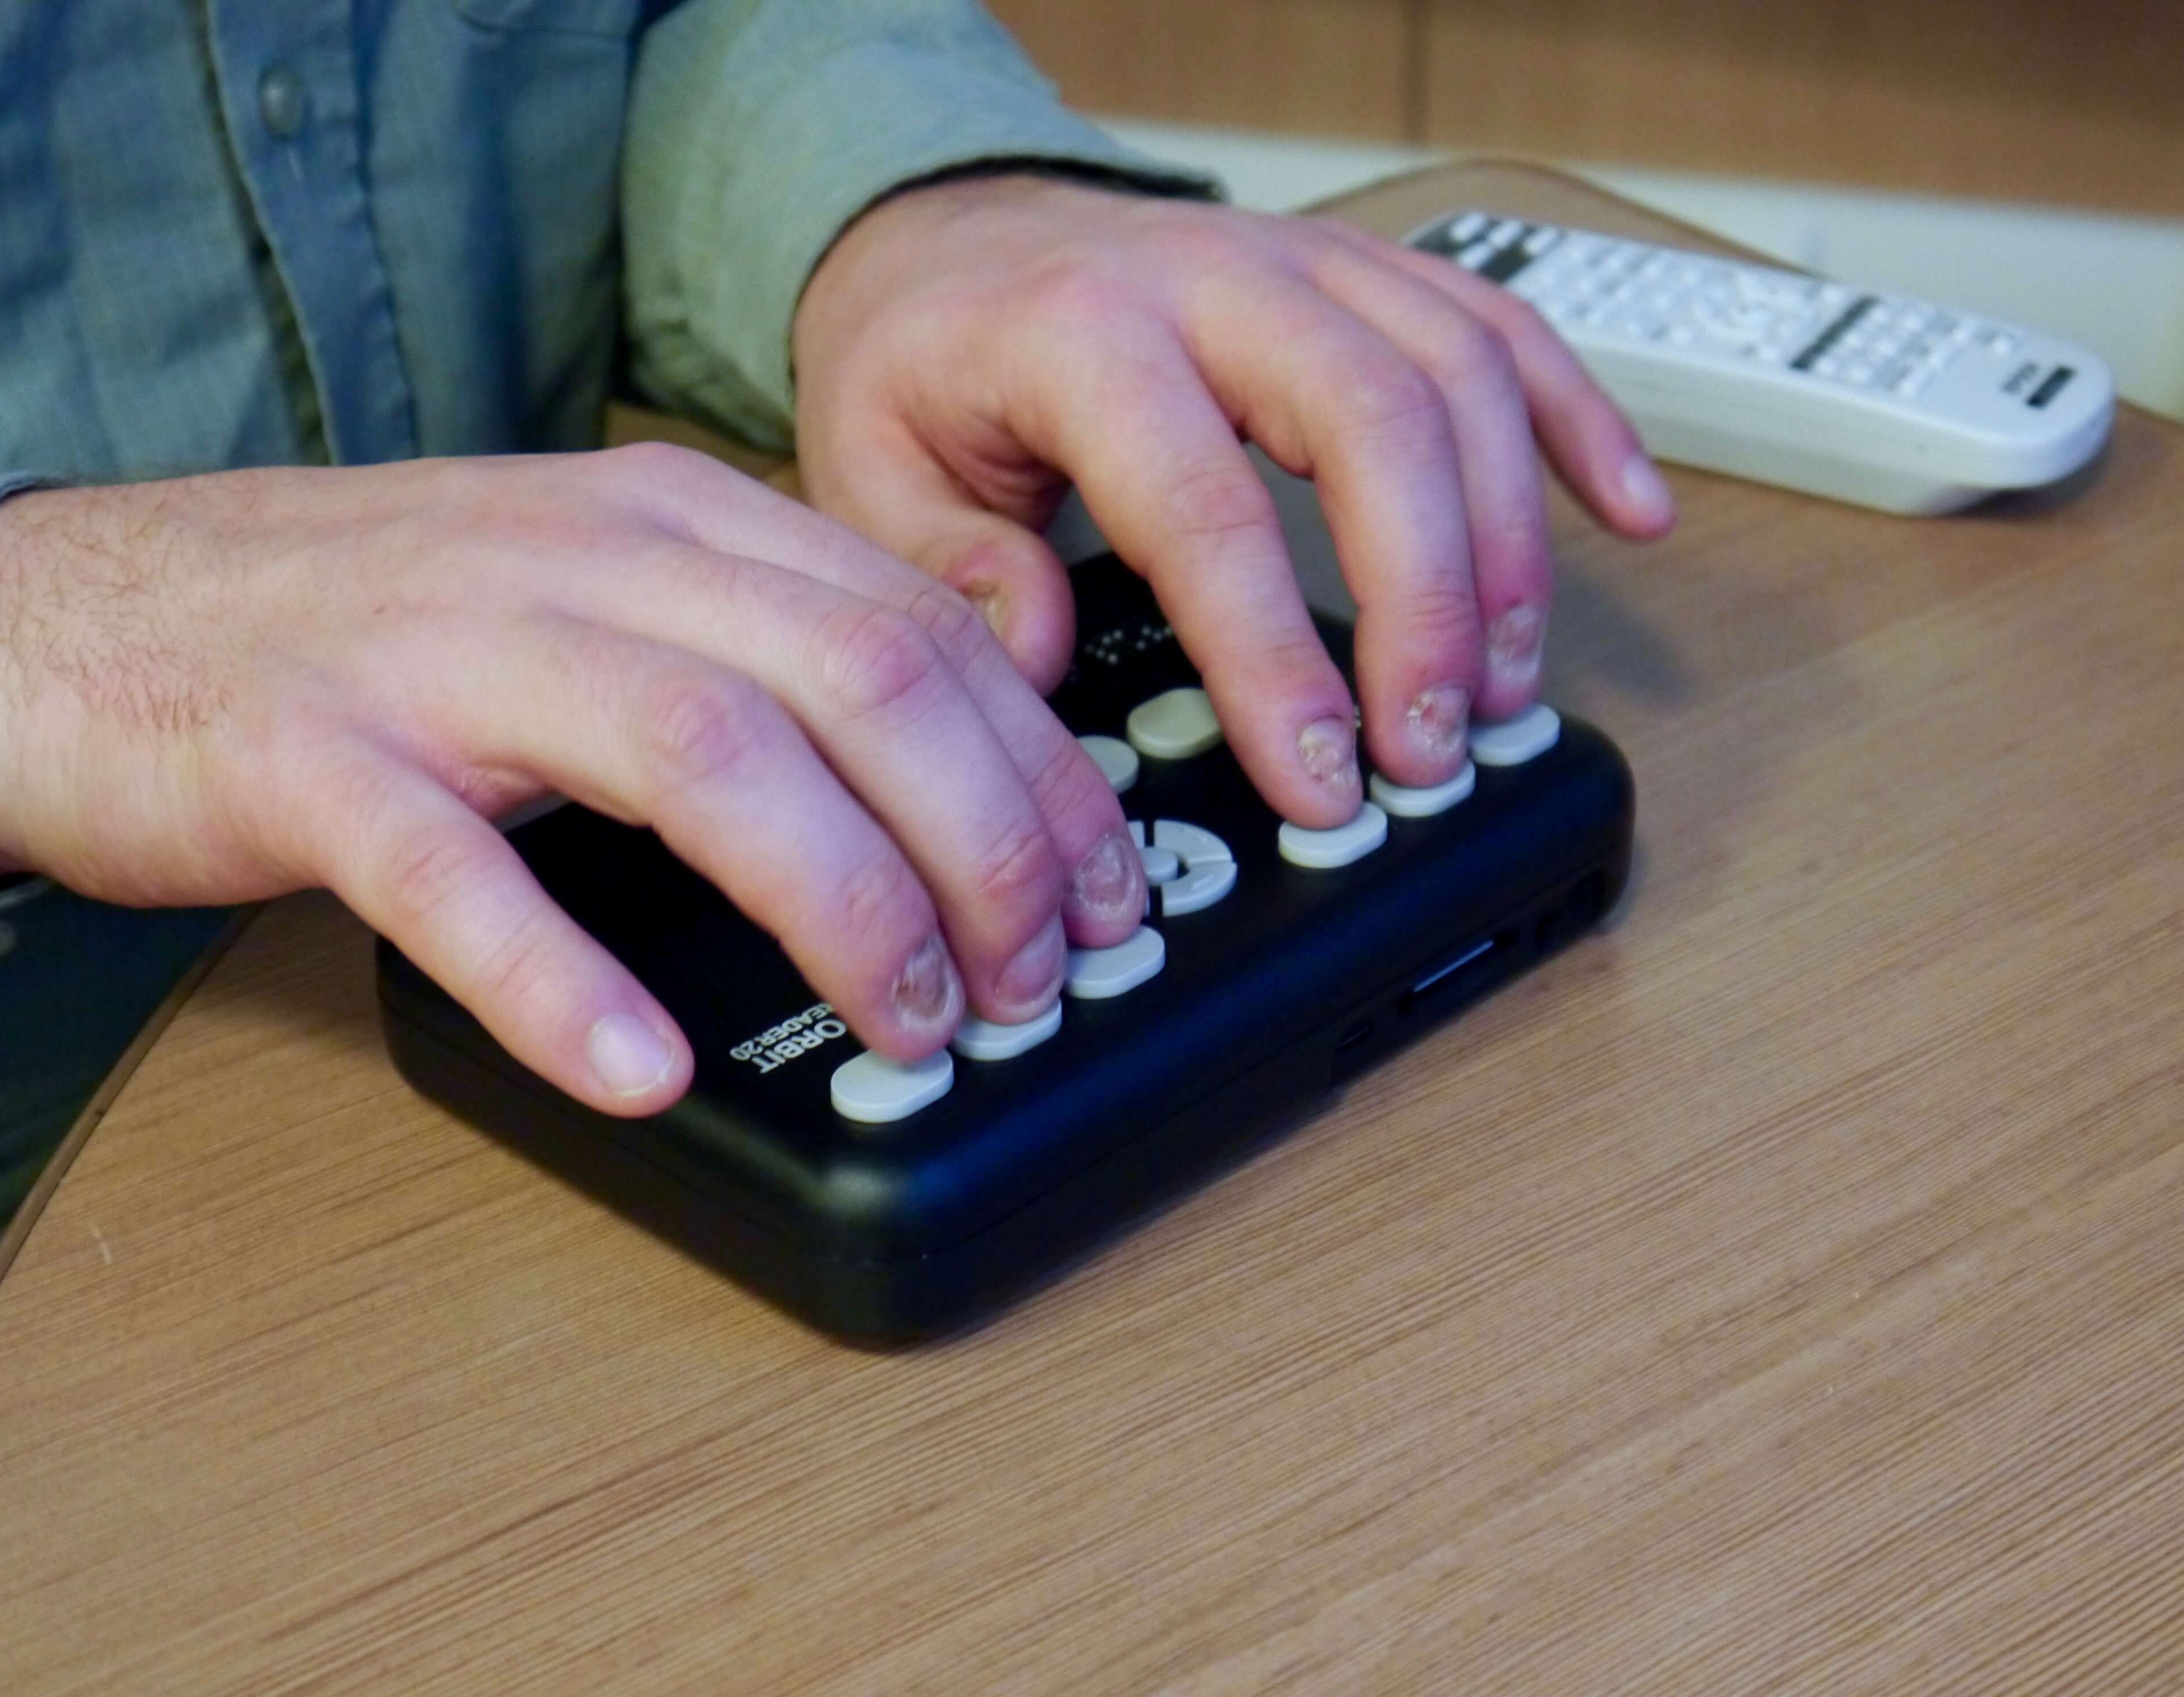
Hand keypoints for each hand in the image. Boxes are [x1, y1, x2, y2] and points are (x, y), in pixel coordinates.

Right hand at [0, 449, 1144, 1111]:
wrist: (80, 612)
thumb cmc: (376, 626)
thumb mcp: (604, 595)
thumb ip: (763, 656)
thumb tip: (953, 768)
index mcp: (676, 523)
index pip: (925, 630)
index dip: (1046, 774)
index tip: (1109, 892)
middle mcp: (587, 563)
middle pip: (860, 682)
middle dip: (992, 845)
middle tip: (1036, 981)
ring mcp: (445, 655)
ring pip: (707, 756)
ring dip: (847, 904)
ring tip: (914, 1026)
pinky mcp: (311, 759)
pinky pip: (459, 872)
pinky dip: (562, 976)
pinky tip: (644, 1067)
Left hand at [793, 175, 1674, 828]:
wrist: (953, 240)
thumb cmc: (927, 359)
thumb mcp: (872, 466)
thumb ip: (949, 566)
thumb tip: (1037, 655)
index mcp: (1085, 333)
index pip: (1208, 506)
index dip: (1276, 656)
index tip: (1315, 773)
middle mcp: (1219, 278)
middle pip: (1378, 425)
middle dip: (1427, 602)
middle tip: (1432, 745)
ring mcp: (1310, 267)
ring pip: (1462, 378)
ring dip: (1509, 543)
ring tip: (1503, 684)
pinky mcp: (1369, 278)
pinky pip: (1504, 331)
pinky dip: (1580, 423)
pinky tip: (1630, 516)